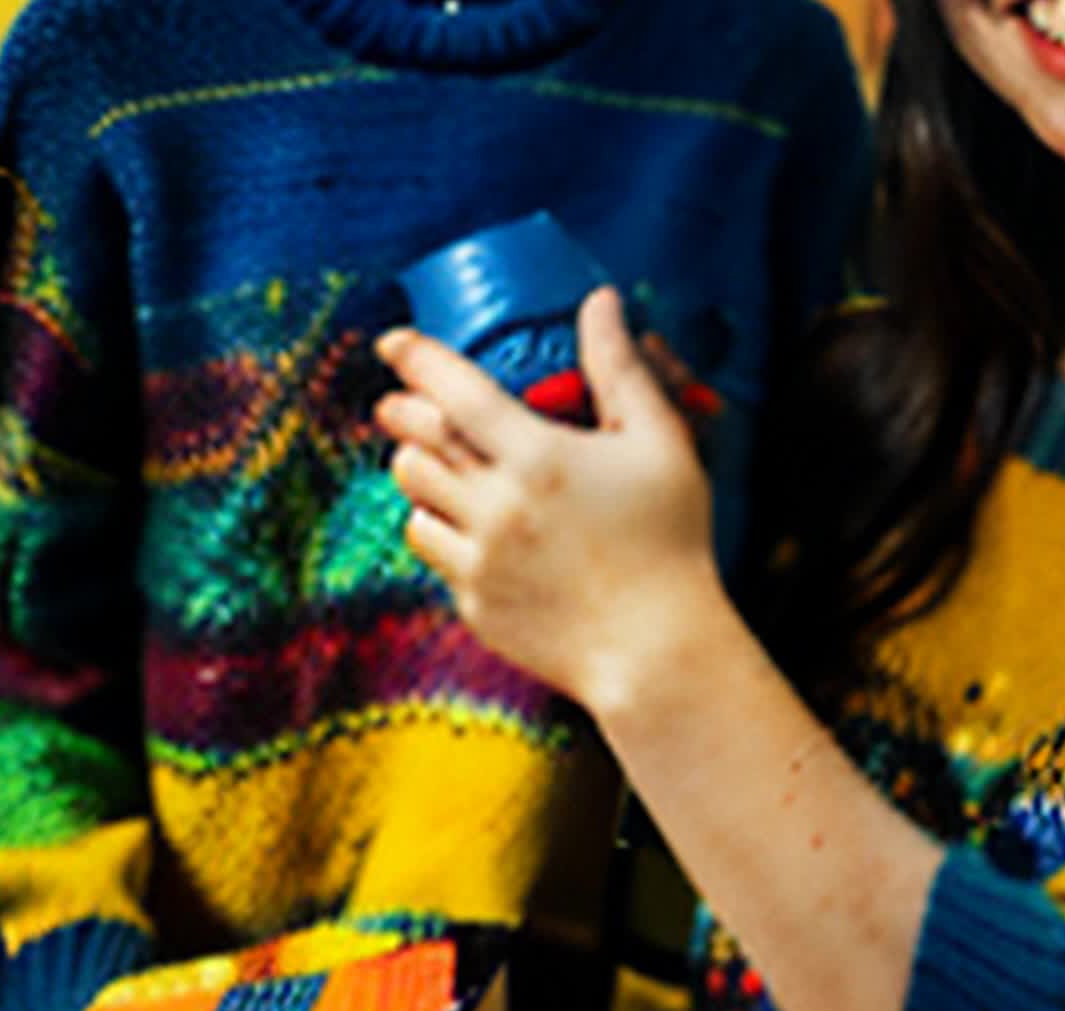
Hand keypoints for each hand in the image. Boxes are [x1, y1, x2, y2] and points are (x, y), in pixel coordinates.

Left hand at [374, 288, 726, 710]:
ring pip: (412, 498)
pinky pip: (433, 552)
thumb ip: (622, 370)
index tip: (393, 342)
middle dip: (401, 413)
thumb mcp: (661, 444)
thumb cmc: (671, 544)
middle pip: (416, 442)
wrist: (658, 653)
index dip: (415, 359)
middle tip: (401, 403)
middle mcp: (495, 507)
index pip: (453, 391)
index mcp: (539, 458)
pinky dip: (441, 528)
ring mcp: (478, 560)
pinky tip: (470, 525)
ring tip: (438, 463)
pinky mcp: (473, 603)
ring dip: (417, 471)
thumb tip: (602, 302)